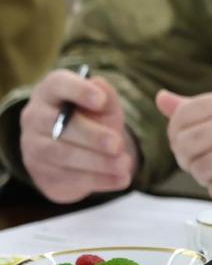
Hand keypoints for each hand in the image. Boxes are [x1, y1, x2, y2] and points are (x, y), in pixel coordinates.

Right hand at [18, 70, 138, 202]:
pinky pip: (67, 178)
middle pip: (59, 126)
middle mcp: (35, 117)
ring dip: (96, 162)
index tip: (101, 100)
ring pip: (62, 155)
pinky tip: (120, 179)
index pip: (58, 85)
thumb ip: (106, 95)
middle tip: (117, 144)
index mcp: (50, 92)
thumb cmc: (93, 117)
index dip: (78, 91)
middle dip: (92, 136)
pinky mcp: (42, 174)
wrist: (81, 148)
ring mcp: (33, 148)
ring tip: (124, 165)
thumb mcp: (104, 105)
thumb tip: (99, 85)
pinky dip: (98, 180)